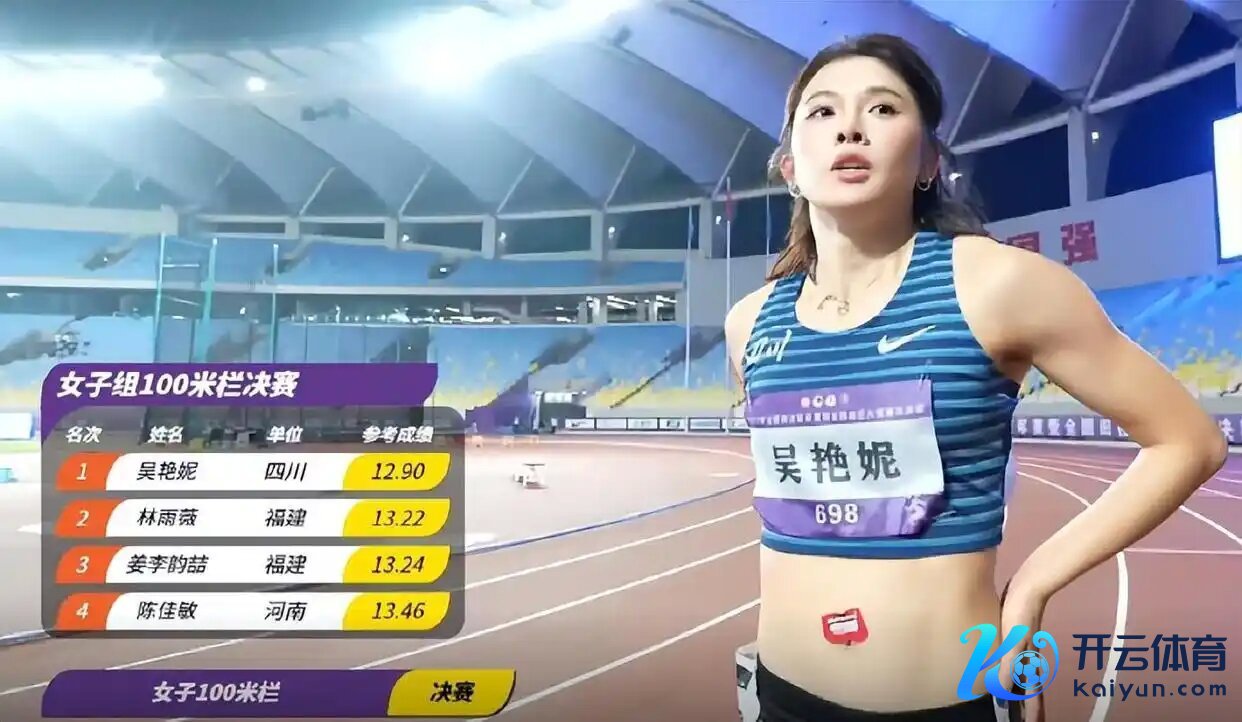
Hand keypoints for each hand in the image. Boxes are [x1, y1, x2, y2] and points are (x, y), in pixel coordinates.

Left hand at [998, 582, 1050, 721]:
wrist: (1030, 586)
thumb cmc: (1020, 613)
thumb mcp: (1013, 640)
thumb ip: (1008, 664)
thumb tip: (1002, 690)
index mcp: (1029, 661)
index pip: (1032, 693)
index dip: (1032, 711)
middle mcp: (1030, 657)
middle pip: (1030, 687)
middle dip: (1028, 705)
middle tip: (1024, 718)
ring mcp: (1025, 646)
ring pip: (1024, 674)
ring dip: (1021, 690)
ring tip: (1014, 701)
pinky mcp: (1019, 635)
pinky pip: (1017, 660)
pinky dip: (1014, 671)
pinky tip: (1006, 668)